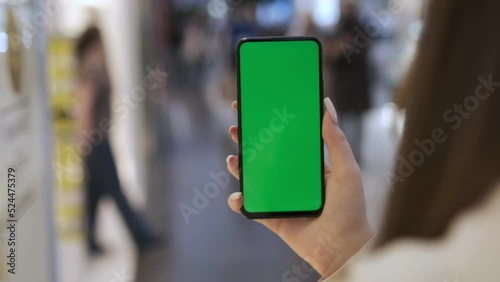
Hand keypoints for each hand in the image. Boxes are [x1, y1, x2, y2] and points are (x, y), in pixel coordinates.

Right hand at [226, 98, 373, 277]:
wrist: (342, 248)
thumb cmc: (350, 209)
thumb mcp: (347, 170)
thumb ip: (336, 140)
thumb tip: (327, 106)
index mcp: (308, 164)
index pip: (286, 138)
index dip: (271, 123)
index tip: (257, 106)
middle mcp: (291, 178)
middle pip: (264, 154)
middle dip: (247, 140)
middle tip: (236, 128)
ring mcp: (280, 196)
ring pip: (253, 177)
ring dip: (238, 167)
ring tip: (233, 160)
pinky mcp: (271, 215)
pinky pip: (250, 206)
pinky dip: (239, 201)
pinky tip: (238, 196)